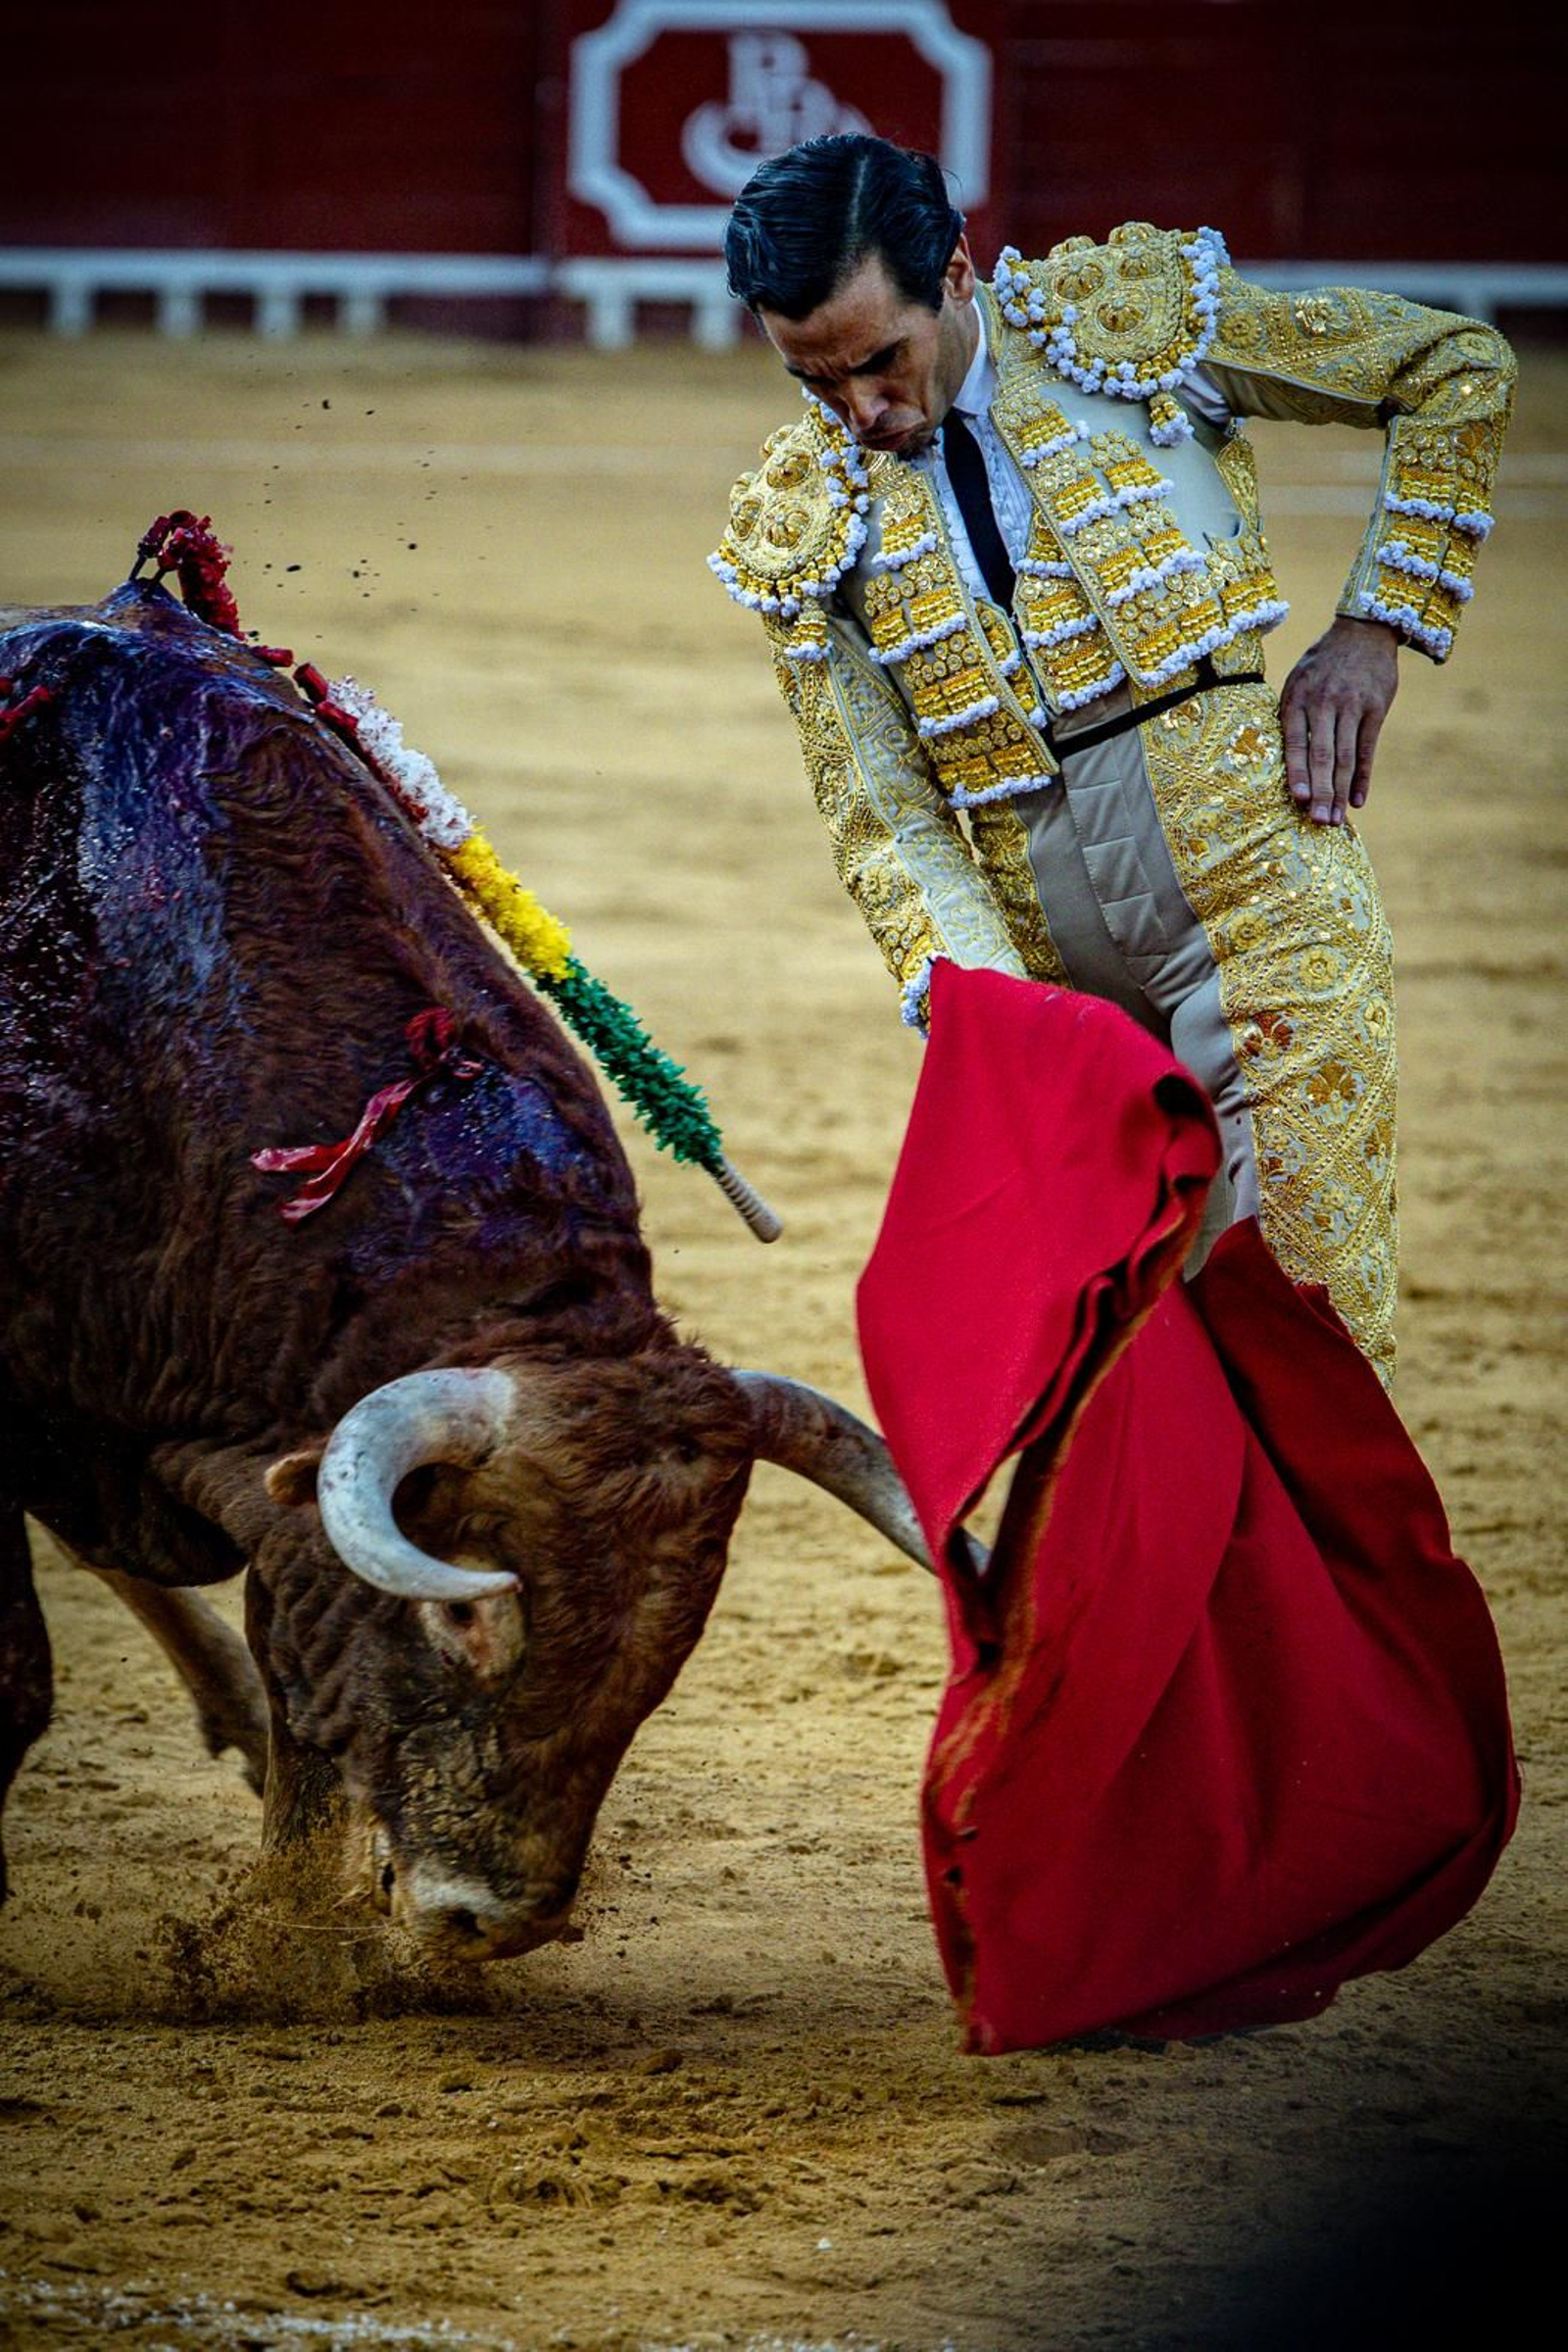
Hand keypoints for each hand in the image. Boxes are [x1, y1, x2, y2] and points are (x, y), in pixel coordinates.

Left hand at [1279, 617, 1399, 824]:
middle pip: (1323, 756)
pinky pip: (1368, 749)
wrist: (1363, 631)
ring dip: (1340, 792)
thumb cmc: (1322, 664)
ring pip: (1345, 757)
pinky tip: (1357, 800)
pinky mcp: (1376, 708)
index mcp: (1298, 698)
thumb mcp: (1297, 681)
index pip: (1297, 742)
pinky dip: (1363, 777)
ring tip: (1336, 820)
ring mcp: (1353, 706)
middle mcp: (1325, 703)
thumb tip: (1282, 760)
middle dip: (1321, 792)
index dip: (1298, 773)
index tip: (1299, 800)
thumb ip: (1291, 716)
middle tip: (1319, 823)